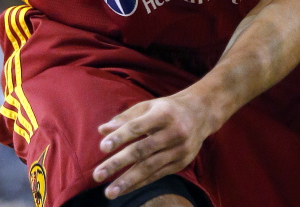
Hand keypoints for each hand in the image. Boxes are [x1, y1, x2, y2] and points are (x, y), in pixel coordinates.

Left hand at [93, 90, 218, 198]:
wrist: (202, 113)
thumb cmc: (168, 109)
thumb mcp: (149, 107)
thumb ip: (125, 118)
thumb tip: (102, 130)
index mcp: (163, 113)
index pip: (138, 127)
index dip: (120, 137)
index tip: (102, 147)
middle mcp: (174, 131)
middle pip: (142, 149)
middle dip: (118, 163)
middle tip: (97, 175)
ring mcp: (180, 148)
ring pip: (150, 166)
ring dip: (128, 180)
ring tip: (109, 192)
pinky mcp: (182, 161)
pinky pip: (158, 175)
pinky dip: (140, 183)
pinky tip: (124, 190)